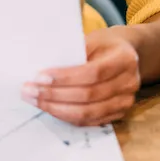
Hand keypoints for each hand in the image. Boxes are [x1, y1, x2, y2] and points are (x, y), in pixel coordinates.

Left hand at [22, 27, 141, 126]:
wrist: (127, 54)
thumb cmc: (105, 45)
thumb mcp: (93, 39)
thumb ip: (74, 53)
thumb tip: (43, 71)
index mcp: (124, 59)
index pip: (93, 73)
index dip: (66, 78)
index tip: (40, 77)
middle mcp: (129, 82)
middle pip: (88, 95)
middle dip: (54, 95)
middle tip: (29, 90)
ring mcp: (125, 101)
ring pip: (87, 113)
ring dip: (57, 109)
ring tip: (35, 100)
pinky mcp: (118, 114)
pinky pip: (89, 121)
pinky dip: (67, 116)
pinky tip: (50, 108)